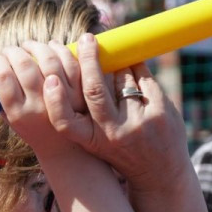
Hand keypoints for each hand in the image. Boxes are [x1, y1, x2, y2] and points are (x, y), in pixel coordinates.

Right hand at [0, 39, 83, 158]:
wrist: (64, 147)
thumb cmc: (32, 126)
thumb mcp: (11, 118)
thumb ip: (0, 98)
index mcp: (18, 114)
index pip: (4, 78)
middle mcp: (39, 107)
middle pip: (24, 66)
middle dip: (14, 51)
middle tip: (11, 49)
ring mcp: (61, 100)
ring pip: (48, 61)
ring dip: (35, 46)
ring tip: (28, 46)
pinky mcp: (80, 93)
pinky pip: (70, 63)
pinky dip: (59, 49)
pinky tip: (50, 45)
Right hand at [47, 34, 187, 194]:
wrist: (160, 173)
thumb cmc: (121, 147)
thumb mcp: (98, 138)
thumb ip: (84, 109)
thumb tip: (73, 58)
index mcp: (91, 140)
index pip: (65, 121)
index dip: (55, 99)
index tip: (51, 79)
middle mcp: (112, 133)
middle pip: (95, 88)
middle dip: (88, 58)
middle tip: (87, 39)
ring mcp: (138, 122)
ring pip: (121, 76)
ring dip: (118, 66)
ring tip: (119, 69)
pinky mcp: (160, 111)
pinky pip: (142, 75)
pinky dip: (137, 68)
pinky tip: (135, 70)